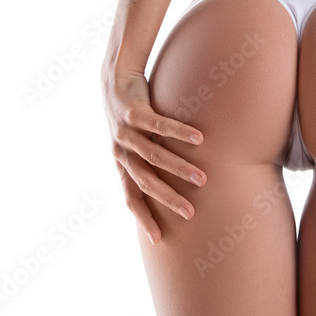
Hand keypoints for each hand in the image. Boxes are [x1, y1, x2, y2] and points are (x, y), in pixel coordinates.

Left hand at [102, 68, 206, 244]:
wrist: (113, 76)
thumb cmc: (132, 112)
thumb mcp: (136, 141)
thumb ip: (150, 161)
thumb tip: (174, 184)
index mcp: (121, 162)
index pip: (130, 197)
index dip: (142, 217)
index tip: (158, 239)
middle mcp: (121, 151)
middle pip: (144, 182)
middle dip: (167, 200)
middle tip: (189, 213)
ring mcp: (125, 131)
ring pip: (154, 155)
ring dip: (178, 169)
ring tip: (202, 179)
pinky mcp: (134, 111)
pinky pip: (159, 125)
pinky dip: (179, 133)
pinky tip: (199, 139)